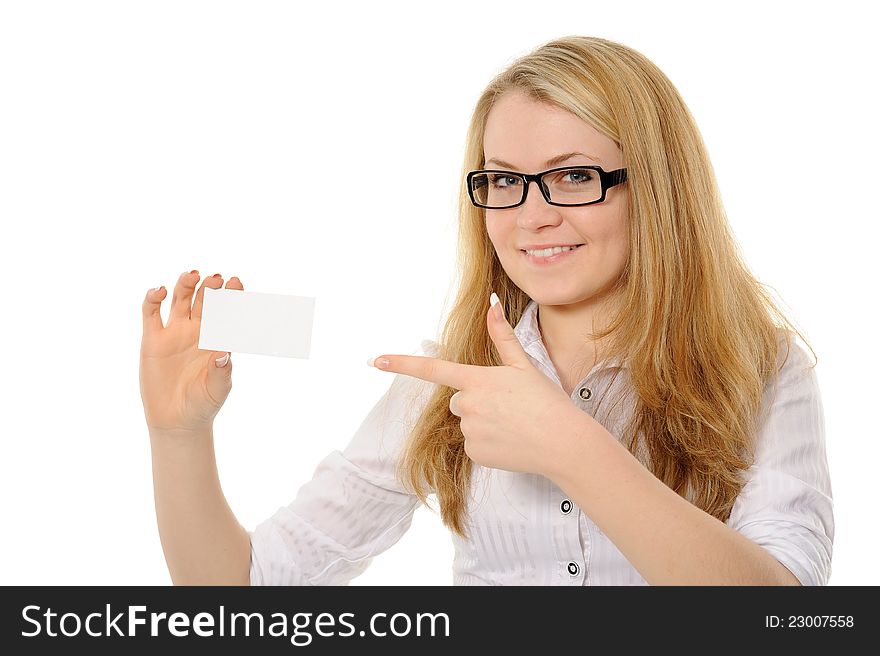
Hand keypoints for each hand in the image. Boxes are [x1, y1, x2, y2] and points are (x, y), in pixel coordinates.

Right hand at [139, 270, 243, 434]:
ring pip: (179, 299)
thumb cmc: (203, 404)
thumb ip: (221, 372)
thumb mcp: (217, 390)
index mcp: (218, 339)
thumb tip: (224, 354)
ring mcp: (175, 332)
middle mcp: (197, 331)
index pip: (227, 311)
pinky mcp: (152, 339)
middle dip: (210, 288)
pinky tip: (158, 291)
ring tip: (191, 276)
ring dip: (185, 285)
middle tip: (215, 279)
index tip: (237, 282)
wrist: (177, 420)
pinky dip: (153, 299)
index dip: (232, 295)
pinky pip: (151, 313)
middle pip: (204, 301)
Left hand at [370, 296, 583, 475]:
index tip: (376, 360)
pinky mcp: (475, 453)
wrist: (562, 443)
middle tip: (508, 405)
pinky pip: (474, 444)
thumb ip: (502, 336)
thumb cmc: (546, 401)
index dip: (402, 363)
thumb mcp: (523, 365)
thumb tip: (491, 304)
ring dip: (484, 422)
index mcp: (477, 379)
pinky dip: (489, 443)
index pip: (432, 369)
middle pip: (458, 399)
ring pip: (467, 422)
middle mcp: (467, 405)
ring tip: (514, 424)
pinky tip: (511, 441)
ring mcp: (470, 431)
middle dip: (477, 401)